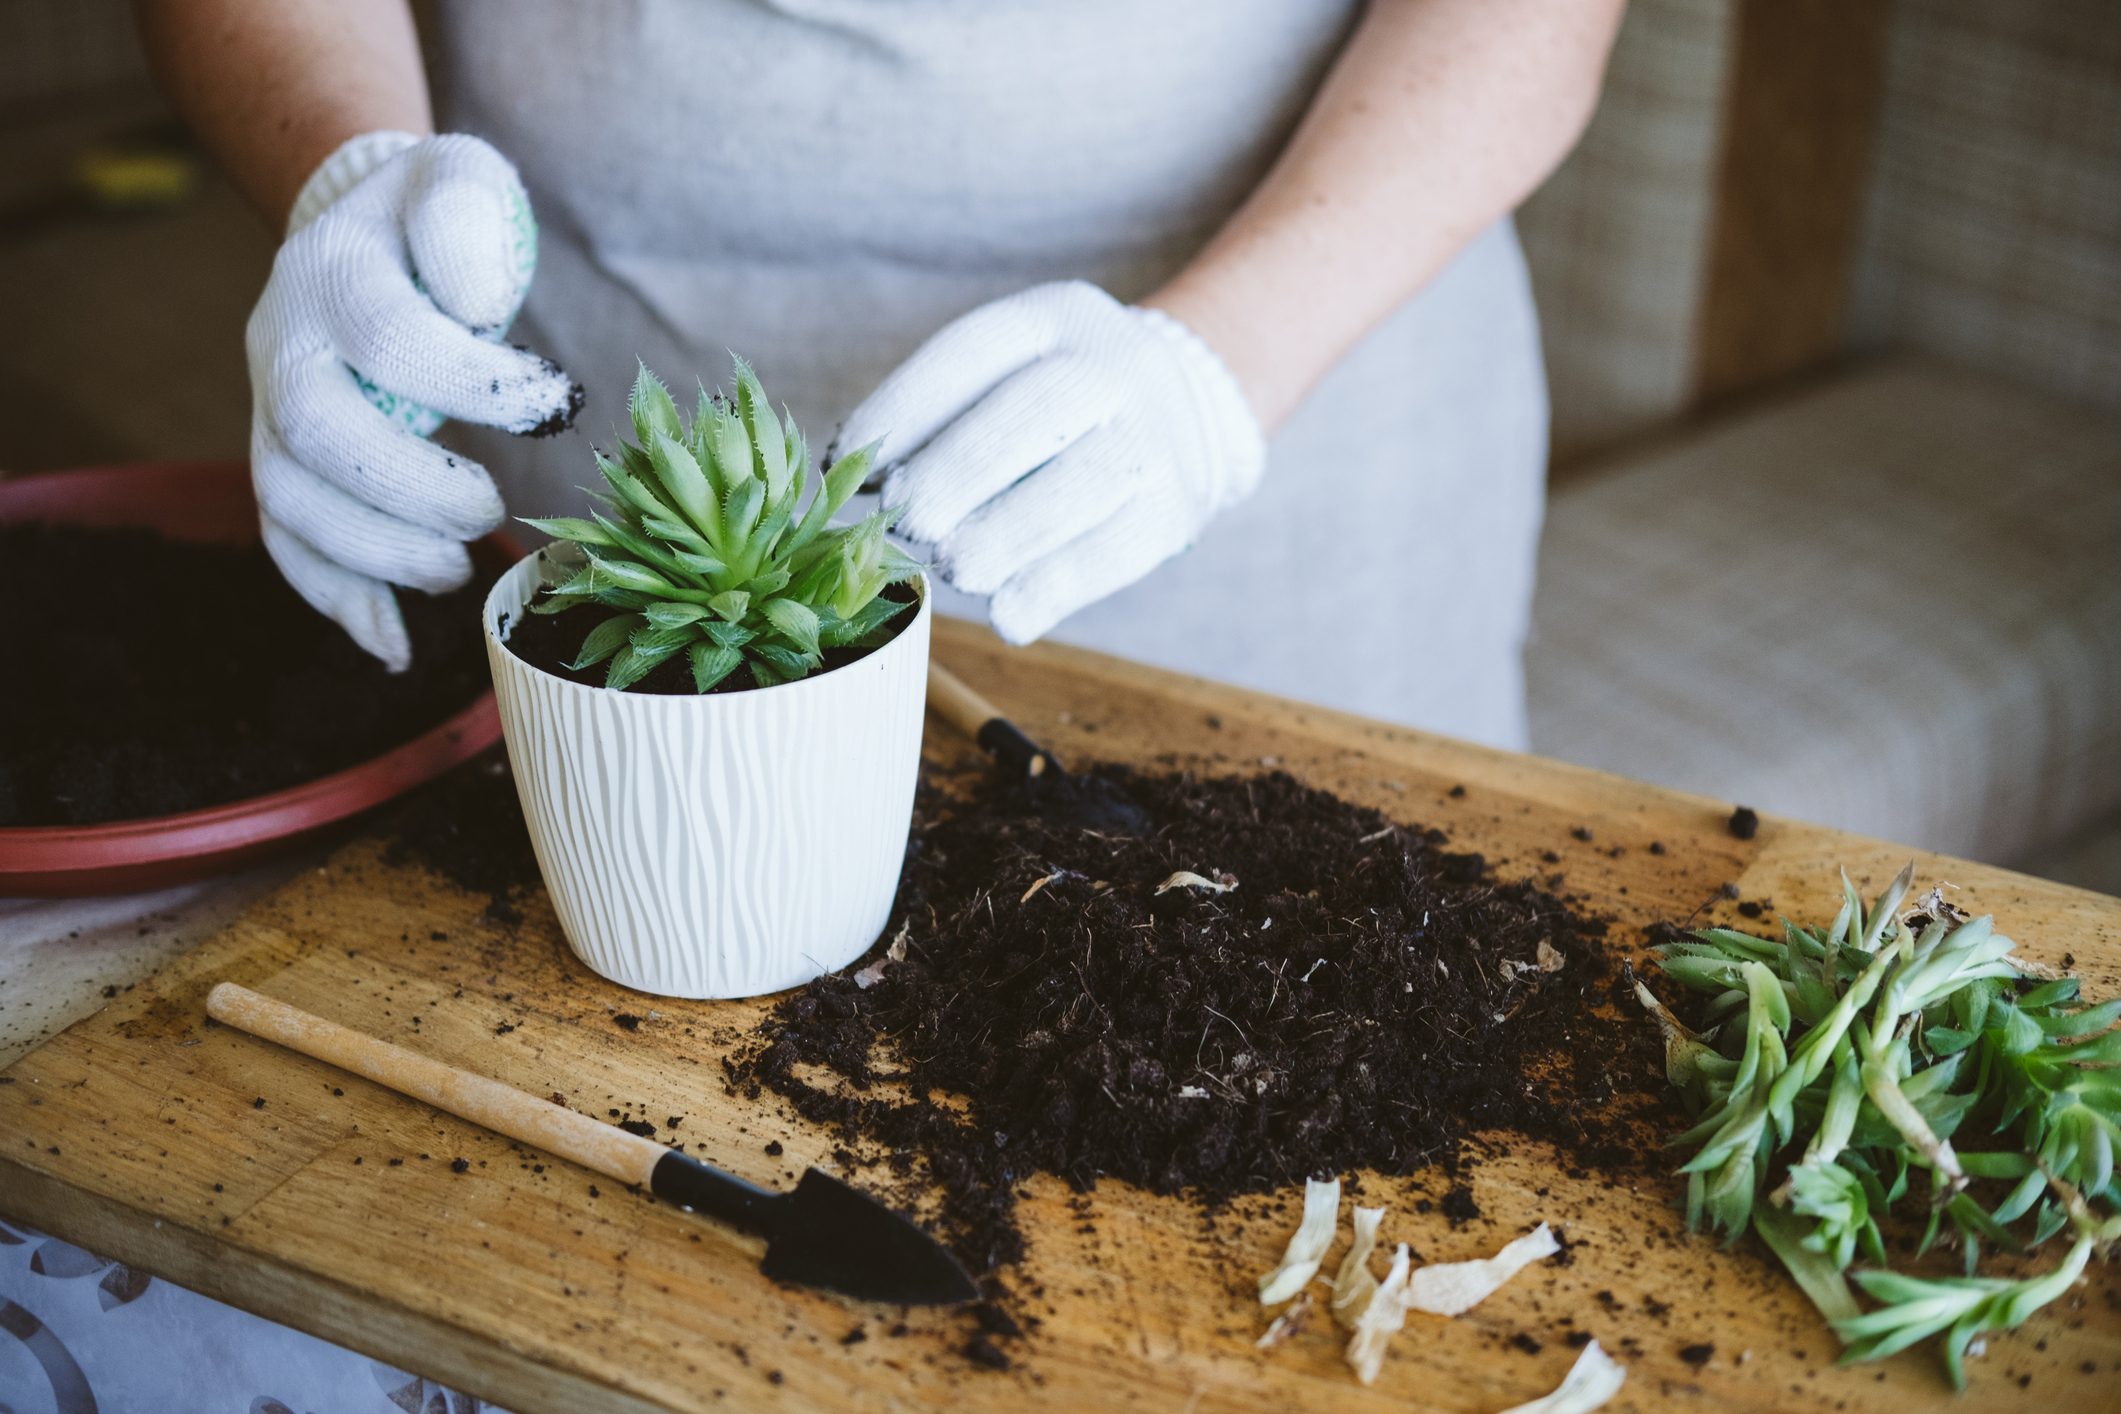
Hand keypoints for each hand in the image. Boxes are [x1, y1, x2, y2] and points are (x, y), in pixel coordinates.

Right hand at [247, 131, 580, 669]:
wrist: (358, 236)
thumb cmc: (433, 221)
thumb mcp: (460, 180)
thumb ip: (468, 217)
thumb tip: (476, 303)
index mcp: (333, 272)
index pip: (388, 335)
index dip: (472, 381)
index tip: (551, 401)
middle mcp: (284, 343)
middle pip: (317, 431)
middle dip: (410, 488)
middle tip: (489, 508)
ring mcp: (270, 408)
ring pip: (290, 498)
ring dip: (375, 552)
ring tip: (454, 569)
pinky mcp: (285, 463)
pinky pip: (286, 542)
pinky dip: (338, 600)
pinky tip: (396, 640)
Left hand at [841, 281, 1264, 644]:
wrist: (1193, 410)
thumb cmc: (1060, 403)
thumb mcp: (1011, 371)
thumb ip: (941, 414)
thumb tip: (848, 475)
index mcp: (1051, 318)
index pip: (969, 353)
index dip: (902, 412)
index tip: (850, 466)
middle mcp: (1109, 366)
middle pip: (1029, 413)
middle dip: (955, 474)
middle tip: (908, 524)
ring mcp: (1151, 436)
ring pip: (1079, 485)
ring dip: (1004, 537)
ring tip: (955, 571)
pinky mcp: (1175, 508)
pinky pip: (1115, 551)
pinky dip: (1055, 589)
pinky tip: (1009, 616)